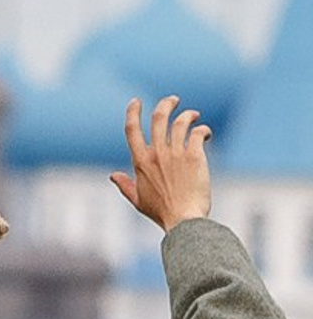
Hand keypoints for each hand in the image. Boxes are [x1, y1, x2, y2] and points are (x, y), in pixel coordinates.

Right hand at [111, 94, 212, 231]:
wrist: (183, 219)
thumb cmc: (161, 212)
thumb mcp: (137, 200)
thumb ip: (125, 185)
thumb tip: (113, 176)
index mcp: (140, 162)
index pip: (131, 130)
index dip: (132, 112)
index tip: (136, 102)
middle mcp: (156, 154)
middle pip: (158, 117)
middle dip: (166, 104)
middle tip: (173, 100)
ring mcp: (176, 154)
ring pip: (181, 121)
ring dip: (188, 115)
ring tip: (194, 116)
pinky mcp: (194, 156)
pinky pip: (198, 133)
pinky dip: (203, 130)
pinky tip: (205, 134)